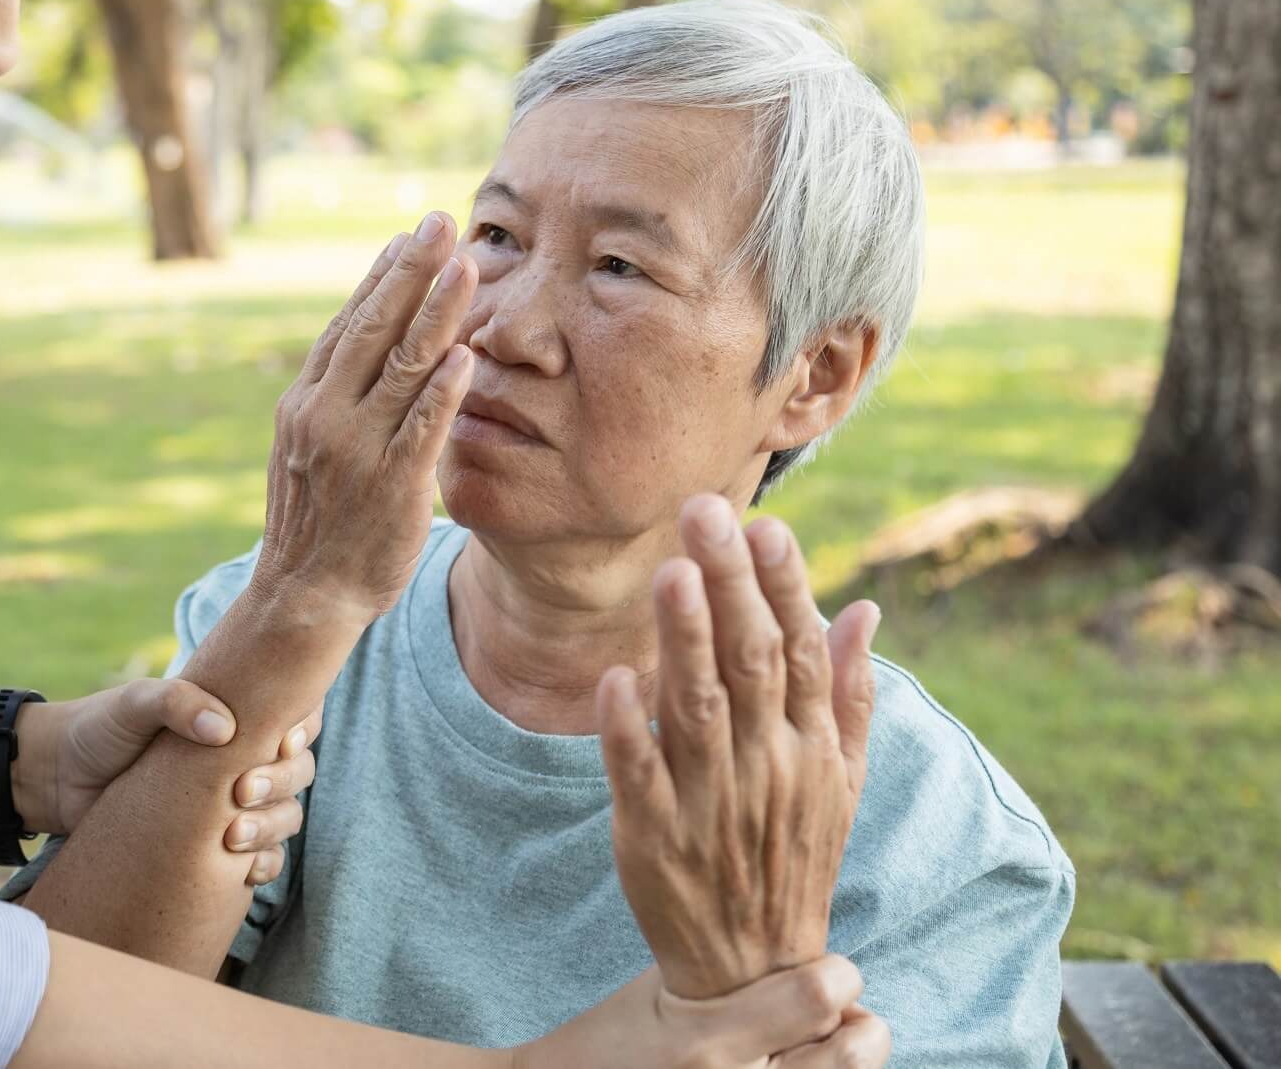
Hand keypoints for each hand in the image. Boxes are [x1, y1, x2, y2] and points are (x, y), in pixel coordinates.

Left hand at [22, 681, 319, 885]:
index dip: (304, 728)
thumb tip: (223, 728)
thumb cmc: (97, 728)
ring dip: (273, 826)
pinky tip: (245, 869)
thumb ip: (175, 703)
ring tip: (234, 834)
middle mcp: (240, 757)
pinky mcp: (210, 842)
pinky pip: (259, 857)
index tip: (284, 742)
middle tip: (242, 790)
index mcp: (233, 713)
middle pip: (297, 771)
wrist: (53, 780)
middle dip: (282, 783)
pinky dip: (263, 864)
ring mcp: (228, 802)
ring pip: (284, 816)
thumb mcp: (133, 704)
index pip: (294, 715)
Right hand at [248, 213, 477, 624]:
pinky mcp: (391, 485)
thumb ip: (340, 395)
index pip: (348, 323)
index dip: (382, 274)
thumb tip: (374, 340)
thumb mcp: (312, 445)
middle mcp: (324, 415)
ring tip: (468, 267)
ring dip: (437, 313)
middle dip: (411, 271)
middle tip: (441, 221)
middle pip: (373, 328)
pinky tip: (467, 355)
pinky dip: (443, 390)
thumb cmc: (322, 517)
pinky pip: (421, 429)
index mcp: (305, 401)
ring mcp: (356, 449)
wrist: (306, 594)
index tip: (411, 232)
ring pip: (401, 367)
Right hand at [518, 957, 882, 1068]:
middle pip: (858, 1049)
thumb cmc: (613, 1041)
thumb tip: (807, 950)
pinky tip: (789, 1065)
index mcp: (708, 1042)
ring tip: (810, 1046)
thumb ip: (732, 968)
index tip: (825, 968)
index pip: (822, 994)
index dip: (837, 973)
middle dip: (857, 1022)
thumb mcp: (662, 988)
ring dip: (841, 1058)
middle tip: (829, 1014)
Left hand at [597, 495, 879, 998]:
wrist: (755, 969)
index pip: (803, 651)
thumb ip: (848, 694)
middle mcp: (767, 768)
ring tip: (670, 571)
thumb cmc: (793, 855)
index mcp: (812, 749)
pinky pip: (637, 774)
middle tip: (705, 510)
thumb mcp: (841, 782)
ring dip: (684, 639)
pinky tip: (613, 677)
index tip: (767, 524)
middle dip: (730, 583)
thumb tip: (865, 608)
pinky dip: (627, 727)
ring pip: (697, 708)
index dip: (786, 586)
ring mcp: (710, 803)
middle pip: (752, 662)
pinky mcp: (653, 837)